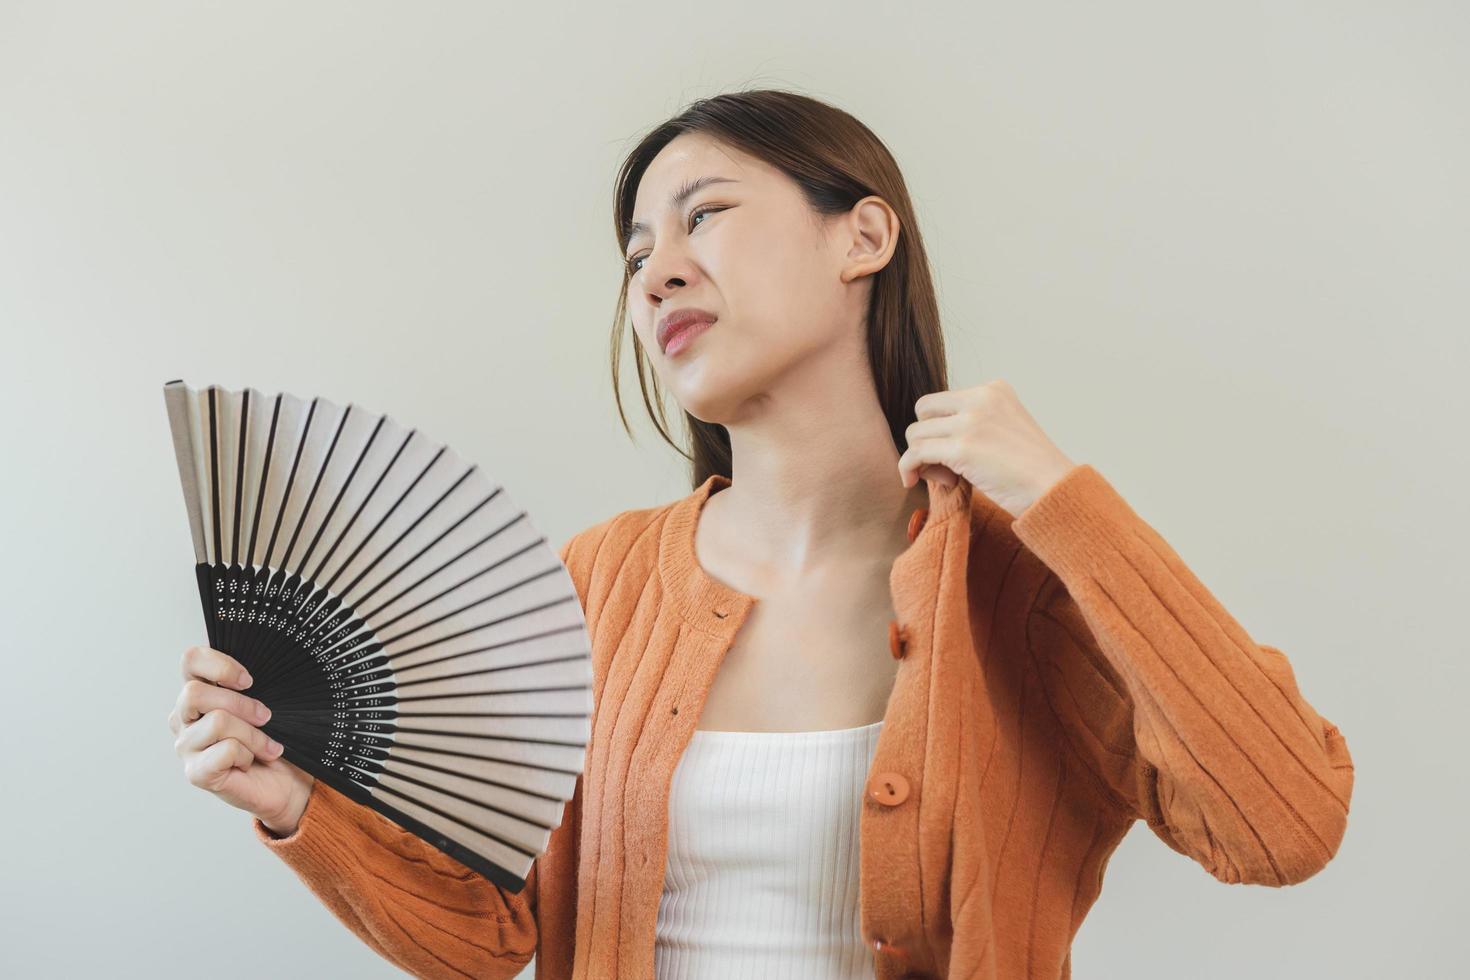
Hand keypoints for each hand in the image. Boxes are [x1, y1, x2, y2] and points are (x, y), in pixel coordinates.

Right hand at [167, 645, 314, 835]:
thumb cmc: (273, 737)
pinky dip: (248, 754)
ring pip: (217, 722)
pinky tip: (250, 762)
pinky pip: (226, 750)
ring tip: (265, 747)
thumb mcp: (264, 702)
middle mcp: (183, 718)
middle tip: (265, 717)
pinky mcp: (196, 773)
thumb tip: (257, 670)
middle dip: (241, 704)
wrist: (286, 781)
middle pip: (194, 693)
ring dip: (254, 735)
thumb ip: (249, 685)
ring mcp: (186, 747)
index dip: (220, 664)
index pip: (191, 660)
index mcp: (198, 693)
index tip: (249, 680)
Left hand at [897, 378, 1076, 518]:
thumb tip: (927, 437)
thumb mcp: (1005, 429)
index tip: (956, 455)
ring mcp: (971, 422)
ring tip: (944, 477)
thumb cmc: (1031, 471)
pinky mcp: (962, 448)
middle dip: (926, 437)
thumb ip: (974, 423)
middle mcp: (981, 398)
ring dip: (920, 458)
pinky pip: (915, 453)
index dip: (942, 429)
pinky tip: (913, 480)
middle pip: (923, 410)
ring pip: (915, 433)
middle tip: (942, 464)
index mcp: (994, 389)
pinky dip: (908, 467)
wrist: (1053, 490)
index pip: (944, 401)